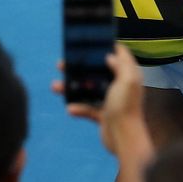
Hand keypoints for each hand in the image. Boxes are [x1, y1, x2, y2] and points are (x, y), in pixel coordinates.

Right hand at [56, 46, 150, 160]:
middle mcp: (120, 86)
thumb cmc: (125, 107)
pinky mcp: (103, 115)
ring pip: (89, 90)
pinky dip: (78, 108)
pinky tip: (69, 109)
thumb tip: (110, 55)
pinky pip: (87, 108)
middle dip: (80, 67)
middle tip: (62, 64)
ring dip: (72, 88)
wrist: (124, 139)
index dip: (107, 47)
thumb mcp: (127, 81)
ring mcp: (110, 101)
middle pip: (98, 71)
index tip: (90, 42)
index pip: (119, 55)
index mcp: (128, 75)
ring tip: (55, 86)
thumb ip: (121, 65)